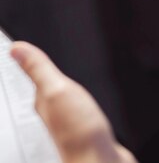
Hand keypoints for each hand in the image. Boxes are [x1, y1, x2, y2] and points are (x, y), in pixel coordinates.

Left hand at [10, 42, 135, 162]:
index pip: (32, 80)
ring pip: (63, 101)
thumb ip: (38, 69)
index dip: (29, 65)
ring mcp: (71, 123)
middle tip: (35, 63)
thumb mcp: (56, 91)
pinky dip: (79, 103)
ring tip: (56, 80)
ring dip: (62, 90)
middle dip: (44, 78)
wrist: (100, 162)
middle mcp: (54, 114)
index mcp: (43, 102)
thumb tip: (16, 48)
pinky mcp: (87, 130)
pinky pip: (79, 111)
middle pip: (47, 91)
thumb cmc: (78, 133)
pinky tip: (82, 103)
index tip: (21, 52)